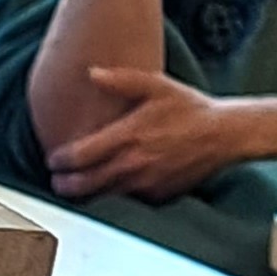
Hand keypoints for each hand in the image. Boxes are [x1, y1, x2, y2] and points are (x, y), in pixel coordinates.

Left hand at [47, 67, 252, 200]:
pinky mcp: (154, 197)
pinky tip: (107, 190)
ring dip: (85, 195)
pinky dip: (112, 197)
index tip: (53, 160)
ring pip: (101, 198)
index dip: (60, 161)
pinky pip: (125, 202)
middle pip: (83, 184)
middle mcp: (132, 164)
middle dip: (64, 185)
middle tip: (57, 181)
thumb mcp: (156, 85)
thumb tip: (91, 73)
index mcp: (128, 135)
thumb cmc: (189, 108)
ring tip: (75, 187)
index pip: (80, 156)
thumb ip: (121, 80)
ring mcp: (142, 185)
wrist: (224, 135)